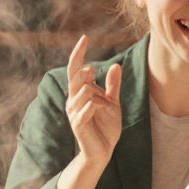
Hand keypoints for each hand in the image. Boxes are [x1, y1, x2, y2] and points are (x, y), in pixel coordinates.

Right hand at [65, 35, 121, 164]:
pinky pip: (88, 107)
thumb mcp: (113, 102)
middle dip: (85, 72)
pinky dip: (98, 106)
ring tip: (106, 108)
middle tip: (93, 72)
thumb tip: (115, 65)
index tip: (85, 37)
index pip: (75, 68)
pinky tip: (102, 111)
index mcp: (79, 93)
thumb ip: (112, 85)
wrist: (104, 151)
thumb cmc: (106, 127)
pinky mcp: (78, 123)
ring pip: (85, 91)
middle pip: (75, 76)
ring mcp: (74, 112)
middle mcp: (73, 100)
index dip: (78, 53)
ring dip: (100, 96)